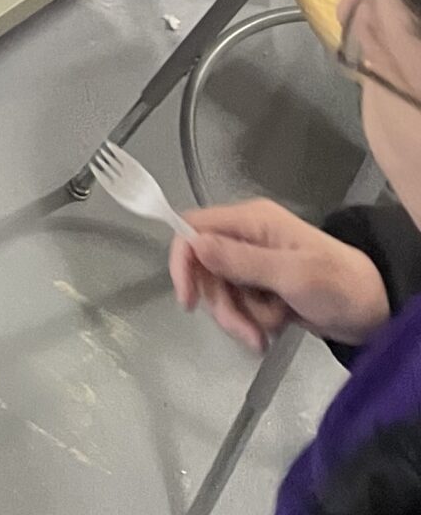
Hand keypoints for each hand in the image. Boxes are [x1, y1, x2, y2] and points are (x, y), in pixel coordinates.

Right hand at [171, 200, 390, 355]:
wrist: (375, 310)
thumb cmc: (338, 284)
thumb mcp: (291, 274)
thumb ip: (242, 261)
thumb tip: (194, 245)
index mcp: (251, 222)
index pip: (195, 229)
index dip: (184, 261)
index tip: (189, 301)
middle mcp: (247, 238)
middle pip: (206, 268)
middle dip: (222, 305)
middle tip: (247, 333)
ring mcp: (255, 263)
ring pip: (222, 291)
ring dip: (239, 319)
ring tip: (265, 338)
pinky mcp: (264, 287)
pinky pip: (240, 305)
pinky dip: (252, 322)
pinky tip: (275, 330)